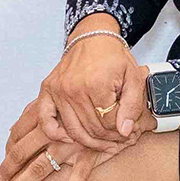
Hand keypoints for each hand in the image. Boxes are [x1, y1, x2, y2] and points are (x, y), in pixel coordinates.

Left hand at [0, 94, 90, 180]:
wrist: (123, 94)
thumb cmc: (94, 95)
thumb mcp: (63, 96)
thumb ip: (40, 110)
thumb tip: (13, 128)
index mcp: (46, 112)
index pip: (18, 132)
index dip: (9, 148)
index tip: (5, 161)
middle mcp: (54, 128)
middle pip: (22, 152)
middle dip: (8, 169)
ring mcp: (71, 141)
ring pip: (42, 166)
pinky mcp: (91, 150)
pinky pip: (81, 172)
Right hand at [43, 24, 147, 154]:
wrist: (92, 38)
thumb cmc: (113, 57)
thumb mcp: (133, 77)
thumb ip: (132, 106)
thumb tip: (125, 131)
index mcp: (96, 84)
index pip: (109, 122)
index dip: (121, 131)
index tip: (127, 131)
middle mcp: (73, 88)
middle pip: (92, 129)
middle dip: (108, 139)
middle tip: (117, 140)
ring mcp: (58, 90)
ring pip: (73, 130)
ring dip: (89, 142)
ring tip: (102, 142)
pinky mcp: (48, 90)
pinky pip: (45, 119)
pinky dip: (55, 133)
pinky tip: (69, 138)